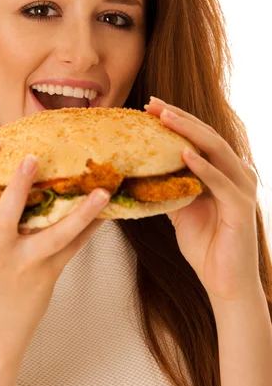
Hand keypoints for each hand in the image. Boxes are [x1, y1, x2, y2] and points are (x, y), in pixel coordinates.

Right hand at [0, 143, 109, 354]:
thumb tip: (15, 183)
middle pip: (6, 208)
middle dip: (19, 181)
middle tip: (35, 156)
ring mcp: (24, 261)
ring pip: (55, 233)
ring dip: (81, 211)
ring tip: (101, 191)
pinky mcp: (47, 274)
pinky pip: (74, 247)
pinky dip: (91, 227)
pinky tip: (107, 212)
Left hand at [144, 97, 261, 303]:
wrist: (223, 282)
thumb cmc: (204, 244)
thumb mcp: (181, 209)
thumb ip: (172, 187)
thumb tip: (144, 170)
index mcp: (222, 171)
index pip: (198, 137)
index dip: (176, 120)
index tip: (149, 107)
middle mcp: (236, 173)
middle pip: (207, 136)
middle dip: (179, 118)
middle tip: (153, 104)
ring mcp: (241, 188)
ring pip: (216, 150)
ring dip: (189, 132)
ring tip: (165, 117)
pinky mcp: (241, 207)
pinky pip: (221, 182)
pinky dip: (202, 166)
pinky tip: (184, 153)